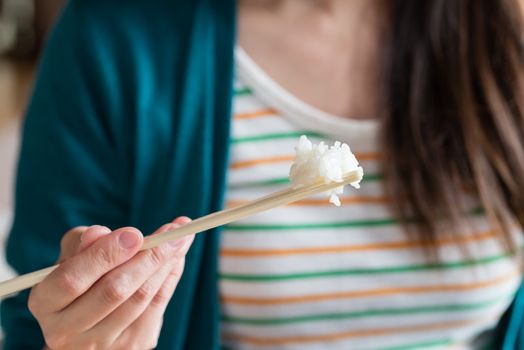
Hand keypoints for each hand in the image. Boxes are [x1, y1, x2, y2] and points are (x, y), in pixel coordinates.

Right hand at [28, 217, 193, 349]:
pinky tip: (177, 258)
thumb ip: (82, 242)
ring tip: (181, 238)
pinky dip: (170, 277)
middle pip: (114, 291)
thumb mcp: (71, 256)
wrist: (84, 327)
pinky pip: (157, 306)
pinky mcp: (131, 346)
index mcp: (46, 302)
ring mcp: (101, 344)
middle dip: (148, 256)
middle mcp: (67, 330)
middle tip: (172, 231)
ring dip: (166, 264)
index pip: (72, 279)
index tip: (135, 233)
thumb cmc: (79, 279)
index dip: (105, 254)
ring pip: (141, 298)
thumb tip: (100, 233)